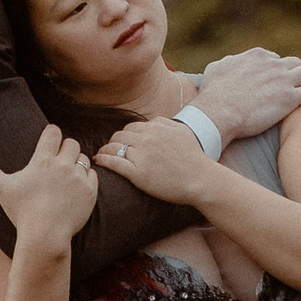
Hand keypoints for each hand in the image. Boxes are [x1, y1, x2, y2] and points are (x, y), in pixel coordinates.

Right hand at [0, 125, 98, 248]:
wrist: (45, 236)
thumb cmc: (21, 212)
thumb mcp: (2, 189)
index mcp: (43, 160)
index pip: (54, 132)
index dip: (51, 135)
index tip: (48, 144)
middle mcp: (63, 165)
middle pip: (72, 142)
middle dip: (65, 150)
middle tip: (57, 164)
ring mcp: (78, 178)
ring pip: (83, 158)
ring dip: (76, 164)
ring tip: (65, 179)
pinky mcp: (90, 192)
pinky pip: (93, 175)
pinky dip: (86, 179)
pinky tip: (74, 190)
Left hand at [95, 111, 221, 202]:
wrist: (201, 179)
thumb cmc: (194, 157)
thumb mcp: (181, 131)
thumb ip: (165, 122)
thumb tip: (150, 121)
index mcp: (156, 128)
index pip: (131, 127)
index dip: (123, 135)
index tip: (121, 142)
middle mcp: (147, 139)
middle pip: (120, 136)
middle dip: (113, 142)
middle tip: (108, 149)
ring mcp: (142, 156)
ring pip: (114, 147)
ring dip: (105, 150)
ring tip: (101, 155)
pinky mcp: (138, 174)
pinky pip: (114, 163)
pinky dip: (104, 160)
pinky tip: (99, 160)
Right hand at [190, 47, 300, 144]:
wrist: (218, 112)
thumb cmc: (213, 94)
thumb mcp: (215, 68)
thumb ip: (227, 62)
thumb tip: (231, 62)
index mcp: (257, 56)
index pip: (274, 58)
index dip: (275, 70)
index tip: (274, 81)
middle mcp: (273, 64)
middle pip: (294, 63)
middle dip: (295, 73)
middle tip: (294, 86)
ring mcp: (283, 80)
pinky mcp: (290, 99)